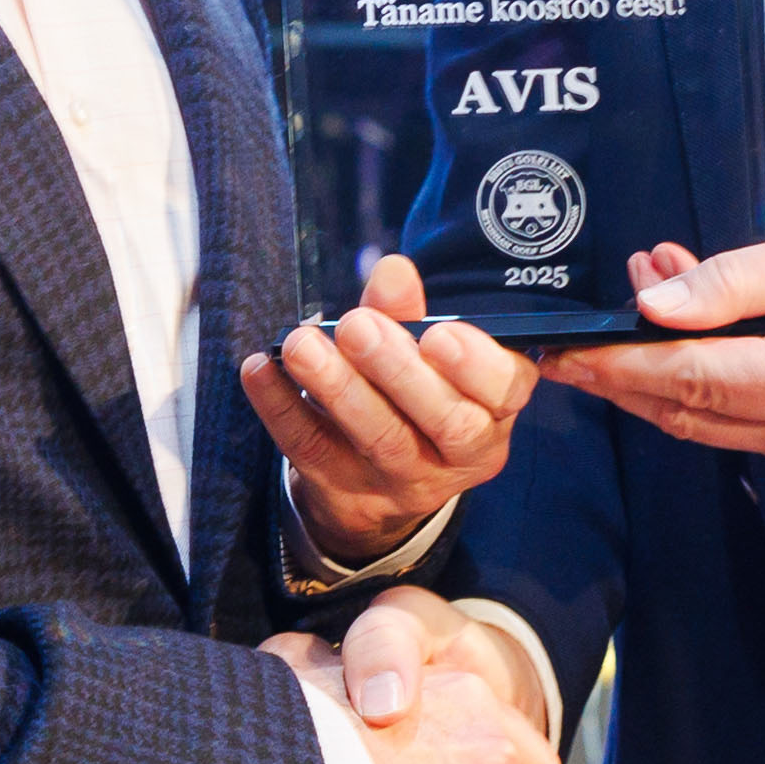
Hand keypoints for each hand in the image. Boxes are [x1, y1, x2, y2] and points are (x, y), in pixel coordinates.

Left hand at [243, 252, 533, 568]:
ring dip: (338, 387)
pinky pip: (314, 451)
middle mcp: (462, 451)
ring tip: (302, 345)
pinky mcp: (349, 492)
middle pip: (444, 419)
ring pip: (380, 438)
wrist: (379, 480)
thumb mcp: (422, 354)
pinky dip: (282, 408)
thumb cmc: (413, 393)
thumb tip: (392, 271)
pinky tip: (261, 369)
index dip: (474, 364)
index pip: (503, 389)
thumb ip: (407, 313)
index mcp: (493, 407)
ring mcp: (407, 480)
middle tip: (357, 327)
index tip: (437, 335)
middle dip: (398, 370)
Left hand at [548, 223, 764, 471]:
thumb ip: (732, 281)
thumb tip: (653, 303)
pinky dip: (695, 385)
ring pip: (703, 426)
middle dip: (621, 375)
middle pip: (685, 413)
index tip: (561, 350)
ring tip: (632, 306)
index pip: (689, 380)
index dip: (617, 366)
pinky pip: (734, 425)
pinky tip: (680, 331)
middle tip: (574, 334)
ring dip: (654, 376)